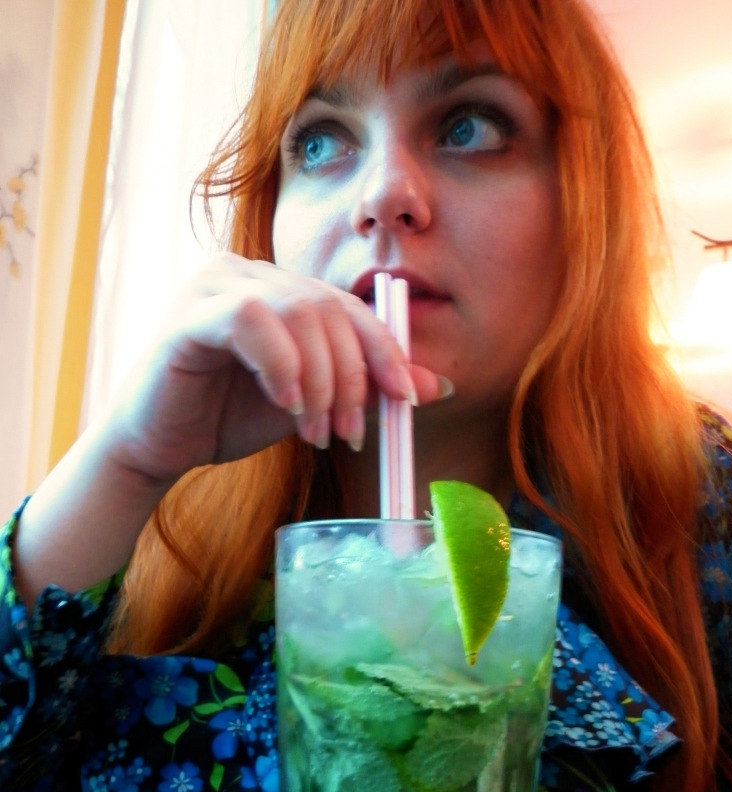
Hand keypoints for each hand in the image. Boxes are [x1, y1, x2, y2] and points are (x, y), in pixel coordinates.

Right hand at [14, 254, 447, 604]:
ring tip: (316, 432)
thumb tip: (438, 386)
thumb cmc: (229, 417)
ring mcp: (215, 285)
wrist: (161, 446)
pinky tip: (283, 403)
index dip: (384, 351)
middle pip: (328, 308)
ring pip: (297, 312)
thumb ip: (367, 388)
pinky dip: (280, 364)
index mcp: (279, 288)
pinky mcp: (188, 314)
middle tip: (350, 433)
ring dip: (320, 381)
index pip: (349, 306)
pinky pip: (250, 319)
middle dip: (351, 378)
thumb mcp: (314, 403)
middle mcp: (248, 273)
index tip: (405, 399)